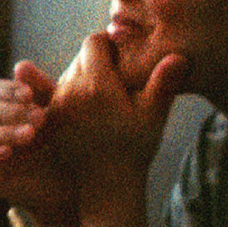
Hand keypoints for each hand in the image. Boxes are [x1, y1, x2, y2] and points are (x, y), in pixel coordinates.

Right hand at [0, 60, 70, 215]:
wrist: (70, 182)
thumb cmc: (64, 140)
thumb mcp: (57, 111)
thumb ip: (40, 87)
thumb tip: (20, 66)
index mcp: (4, 106)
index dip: (8, 90)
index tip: (30, 94)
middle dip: (13, 112)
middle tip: (40, 117)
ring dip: (5, 132)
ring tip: (31, 135)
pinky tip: (8, 152)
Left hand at [50, 33, 186, 188]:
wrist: (107, 184)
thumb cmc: (136, 148)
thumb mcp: (154, 116)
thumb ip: (164, 84)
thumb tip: (179, 55)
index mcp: (96, 86)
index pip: (93, 42)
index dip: (109, 43)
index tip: (123, 55)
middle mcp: (69, 92)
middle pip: (78, 56)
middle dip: (97, 59)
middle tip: (118, 73)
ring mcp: (55, 105)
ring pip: (67, 72)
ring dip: (84, 75)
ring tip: (107, 92)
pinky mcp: (48, 118)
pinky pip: (55, 90)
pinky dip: (71, 91)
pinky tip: (89, 103)